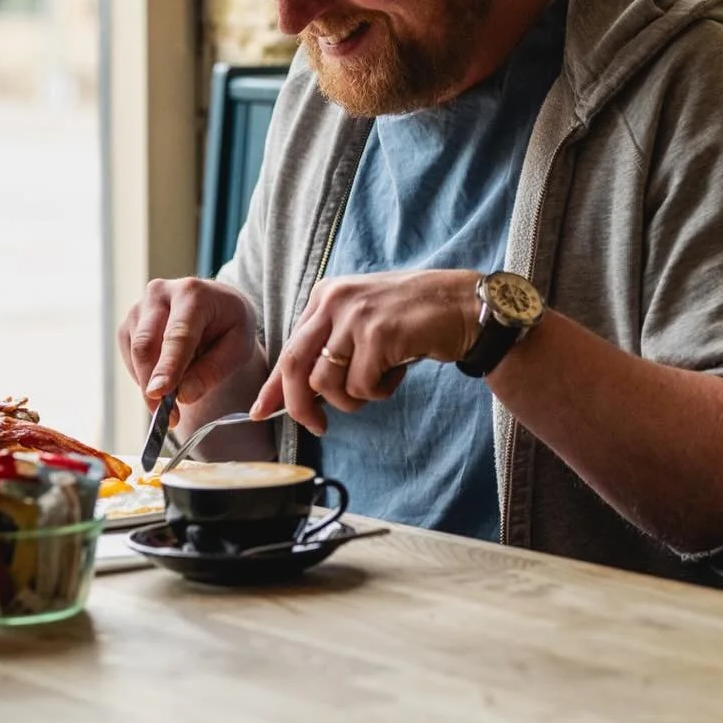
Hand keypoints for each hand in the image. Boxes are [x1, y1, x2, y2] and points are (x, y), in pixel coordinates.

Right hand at [118, 277, 260, 417]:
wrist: (216, 305)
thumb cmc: (230, 324)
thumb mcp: (238, 346)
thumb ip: (213, 370)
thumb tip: (183, 395)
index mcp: (192, 293)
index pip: (177, 335)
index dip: (168, 367)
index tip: (160, 394)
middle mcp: (160, 293)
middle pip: (146, 344)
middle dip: (153, 384)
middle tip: (170, 418)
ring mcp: (140, 307)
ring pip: (135, 354)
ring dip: (150, 385)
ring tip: (175, 402)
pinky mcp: (129, 323)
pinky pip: (130, 359)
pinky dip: (145, 377)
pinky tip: (167, 379)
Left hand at [250, 269, 482, 435]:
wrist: (462, 305)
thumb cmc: (412, 318)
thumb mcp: (361, 322)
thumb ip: (330, 348)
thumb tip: (297, 394)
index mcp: (325, 296)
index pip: (289, 347)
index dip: (274, 385)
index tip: (260, 411)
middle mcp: (334, 300)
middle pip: (295, 366)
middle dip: (300, 406)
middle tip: (317, 426)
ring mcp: (355, 316)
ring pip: (328, 383)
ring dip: (354, 398)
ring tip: (380, 379)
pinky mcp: (377, 334)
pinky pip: (362, 386)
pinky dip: (380, 390)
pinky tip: (398, 369)